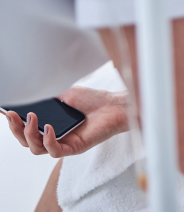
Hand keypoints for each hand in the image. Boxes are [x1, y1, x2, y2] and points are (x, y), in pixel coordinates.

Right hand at [3, 86, 127, 157]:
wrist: (116, 105)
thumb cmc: (94, 99)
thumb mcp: (67, 93)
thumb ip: (49, 95)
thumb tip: (30, 91)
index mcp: (51, 124)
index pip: (27, 129)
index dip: (14, 123)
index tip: (5, 111)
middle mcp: (55, 136)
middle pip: (27, 142)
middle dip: (16, 129)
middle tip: (13, 116)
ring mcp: (64, 144)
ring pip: (37, 148)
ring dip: (29, 134)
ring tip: (32, 117)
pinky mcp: (74, 148)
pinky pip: (54, 151)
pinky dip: (48, 140)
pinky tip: (49, 127)